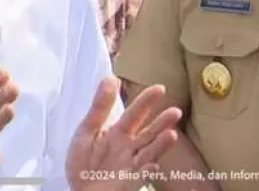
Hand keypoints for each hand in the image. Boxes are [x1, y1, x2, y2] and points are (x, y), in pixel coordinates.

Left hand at [66, 78, 181, 190]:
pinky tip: (154, 165)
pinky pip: (141, 176)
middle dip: (161, 122)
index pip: (135, 113)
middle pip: (148, 132)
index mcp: (118, 132)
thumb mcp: (86, 130)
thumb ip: (100, 107)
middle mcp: (129, 147)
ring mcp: (132, 165)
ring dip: (161, 144)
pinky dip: (148, 170)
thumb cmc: (83, 163)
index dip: (146, 100)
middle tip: (175, 111)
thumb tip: (111, 78)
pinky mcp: (131, 182)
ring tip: (173, 134)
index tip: (160, 88)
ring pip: (150, 152)